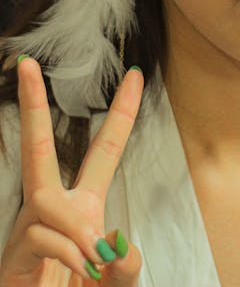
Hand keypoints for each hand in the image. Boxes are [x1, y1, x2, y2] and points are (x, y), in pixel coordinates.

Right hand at [0, 57, 143, 285]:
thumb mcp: (117, 283)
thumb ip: (125, 268)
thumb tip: (115, 241)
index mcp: (86, 205)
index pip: (105, 150)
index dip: (121, 112)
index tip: (135, 74)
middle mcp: (55, 209)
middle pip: (40, 148)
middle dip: (32, 106)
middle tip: (26, 65)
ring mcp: (31, 229)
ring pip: (46, 198)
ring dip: (76, 226)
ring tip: (96, 260)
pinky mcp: (14, 254)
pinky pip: (40, 234)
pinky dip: (68, 250)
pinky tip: (81, 268)